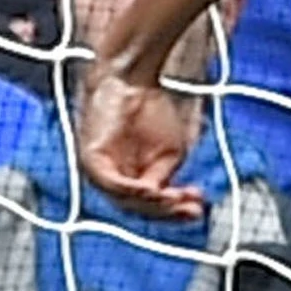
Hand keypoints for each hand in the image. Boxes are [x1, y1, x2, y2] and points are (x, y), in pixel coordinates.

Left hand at [80, 72, 207, 220]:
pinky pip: (111, 183)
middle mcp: (111, 178)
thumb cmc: (153, 109)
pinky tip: (152, 191)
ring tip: (176, 201)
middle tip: (194, 211)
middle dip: (167, 212)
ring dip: (152, 205)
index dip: (175, 211)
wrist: (134, 78)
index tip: (200, 208)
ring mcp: (98, 171)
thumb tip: (160, 196)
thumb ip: (163, 176)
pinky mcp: (91, 158)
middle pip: (139, 208)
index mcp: (130, 178)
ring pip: (125, 201)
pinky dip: (132, 190)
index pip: (151, 206)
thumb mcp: (169, 151)